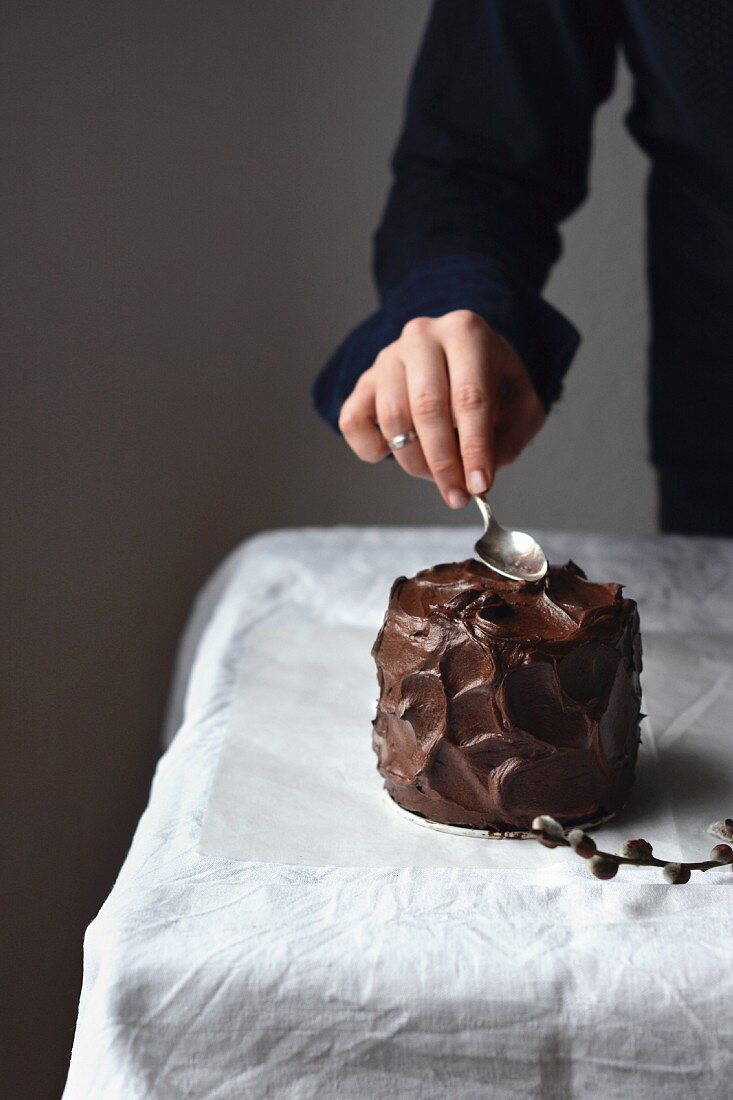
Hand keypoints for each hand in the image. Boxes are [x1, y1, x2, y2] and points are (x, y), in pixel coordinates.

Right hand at [338, 310, 546, 507]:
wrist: (461, 357)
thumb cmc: (493, 382)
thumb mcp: (521, 405)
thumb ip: (507, 440)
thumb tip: (476, 478)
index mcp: (466, 332)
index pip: (469, 396)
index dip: (474, 447)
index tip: (479, 486)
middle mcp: (422, 336)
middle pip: (427, 407)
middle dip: (443, 462)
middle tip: (457, 496)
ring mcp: (387, 357)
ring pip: (392, 418)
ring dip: (415, 460)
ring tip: (438, 477)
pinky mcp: (364, 381)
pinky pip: (353, 422)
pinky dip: (371, 448)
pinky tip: (397, 453)